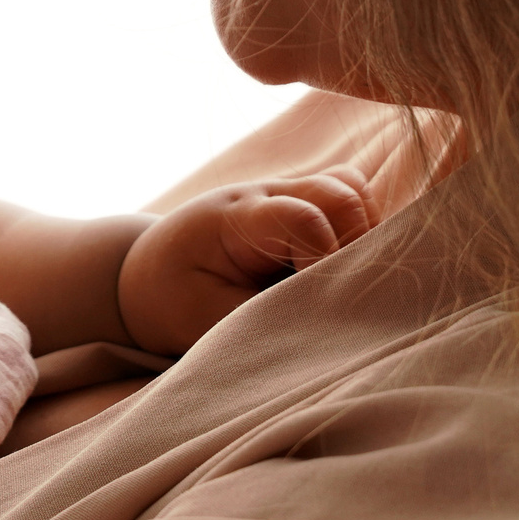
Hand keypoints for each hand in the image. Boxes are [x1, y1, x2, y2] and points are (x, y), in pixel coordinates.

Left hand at [116, 170, 373, 354]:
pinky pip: (351, 200)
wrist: (154, 273)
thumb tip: (330, 329)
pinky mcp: (306, 205)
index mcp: (237, 217)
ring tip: (344, 283)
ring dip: (364, 235)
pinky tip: (344, 271)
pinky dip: (361, 231)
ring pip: (353, 190)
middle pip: (340, 194)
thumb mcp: (210, 319)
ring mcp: (289, 194)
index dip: (326, 262)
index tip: (321, 307)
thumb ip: (267, 318)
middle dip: (356, 247)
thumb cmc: (177, 298)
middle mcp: (268, 193)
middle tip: (340, 298)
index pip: (302, 220)